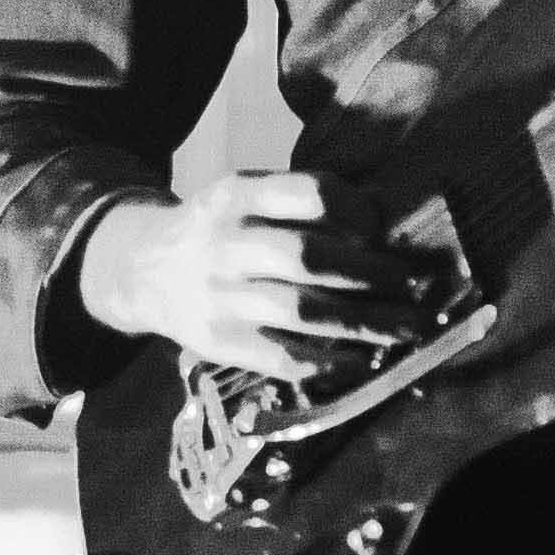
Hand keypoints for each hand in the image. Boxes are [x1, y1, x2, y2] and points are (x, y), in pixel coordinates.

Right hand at [76, 176, 430, 383]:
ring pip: (302, 312)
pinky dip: (328, 360)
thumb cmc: (218, 229)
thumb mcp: (245, 195)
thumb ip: (301, 201)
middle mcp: (225, 242)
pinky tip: (360, 358)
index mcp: (236, 193)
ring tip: (406, 327)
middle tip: (412, 285)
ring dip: (364, 322)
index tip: (383, 231)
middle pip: (310, 257)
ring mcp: (219, 296)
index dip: (358, 212)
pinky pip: (282, 356)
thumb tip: (385, 216)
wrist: (142, 269)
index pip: (310, 193)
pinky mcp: (218, 341)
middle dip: (373, 274)